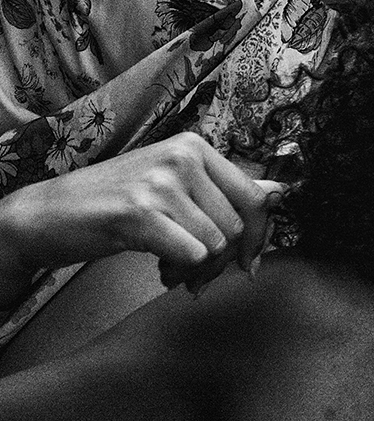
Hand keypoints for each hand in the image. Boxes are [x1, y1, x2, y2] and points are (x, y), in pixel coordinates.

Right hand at [0, 134, 279, 295]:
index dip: (260, 236)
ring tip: (173, 270)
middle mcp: (182, 157)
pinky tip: (161, 271)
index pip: (255, 195)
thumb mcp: (171, 186)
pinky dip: (181, 272)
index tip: (249, 262)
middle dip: (224, 260)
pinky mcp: (141, 212)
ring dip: (200, 270)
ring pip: (217, 244)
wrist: (46, 214)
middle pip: (238, 225)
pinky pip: (192, 255)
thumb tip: (281, 192)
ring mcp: (161, 183)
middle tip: (197, 273)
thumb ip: (222, 190)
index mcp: (194, 147)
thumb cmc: (112, 203)